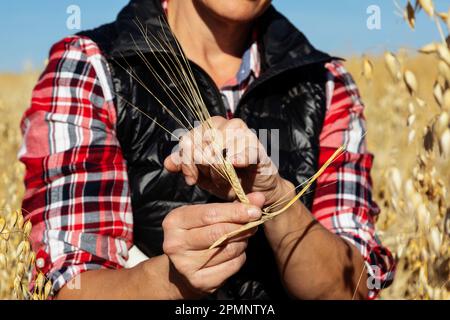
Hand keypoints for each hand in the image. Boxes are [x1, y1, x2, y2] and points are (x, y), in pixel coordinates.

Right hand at [162, 193, 264, 295]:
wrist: (180, 268)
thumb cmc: (196, 234)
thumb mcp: (205, 215)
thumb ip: (232, 206)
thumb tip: (258, 198)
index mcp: (175, 221)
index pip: (210, 215)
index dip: (235, 212)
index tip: (254, 210)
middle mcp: (176, 244)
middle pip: (219, 233)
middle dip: (242, 226)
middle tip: (254, 223)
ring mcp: (186, 265)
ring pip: (229, 249)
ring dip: (242, 242)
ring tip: (241, 237)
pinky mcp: (199, 281)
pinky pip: (232, 265)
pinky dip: (239, 257)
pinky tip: (234, 252)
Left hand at [164, 116, 283, 204]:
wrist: (254, 193)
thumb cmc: (228, 181)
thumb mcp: (202, 176)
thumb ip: (186, 166)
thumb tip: (168, 162)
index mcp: (209, 130)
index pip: (190, 137)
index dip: (186, 159)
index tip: (190, 179)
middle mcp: (226, 127)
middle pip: (203, 137)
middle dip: (201, 163)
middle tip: (204, 180)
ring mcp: (244, 135)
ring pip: (222, 140)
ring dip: (219, 164)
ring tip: (223, 178)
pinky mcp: (259, 148)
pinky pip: (246, 147)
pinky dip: (239, 155)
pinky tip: (235, 164)